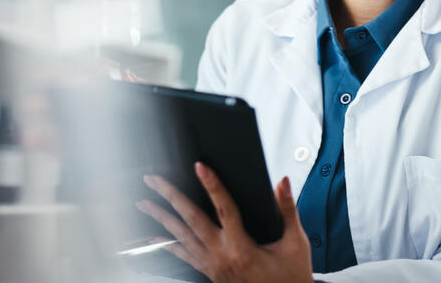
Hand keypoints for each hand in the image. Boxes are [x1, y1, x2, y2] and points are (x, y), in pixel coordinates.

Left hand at [137, 162, 312, 282]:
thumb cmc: (291, 276)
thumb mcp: (295, 242)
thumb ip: (288, 210)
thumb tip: (282, 184)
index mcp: (243, 248)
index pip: (224, 209)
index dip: (212, 185)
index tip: (201, 167)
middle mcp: (222, 257)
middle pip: (191, 220)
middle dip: (170, 197)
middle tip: (154, 180)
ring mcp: (213, 266)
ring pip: (181, 238)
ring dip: (161, 218)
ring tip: (145, 202)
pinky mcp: (211, 273)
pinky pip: (184, 257)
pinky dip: (167, 246)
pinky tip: (155, 237)